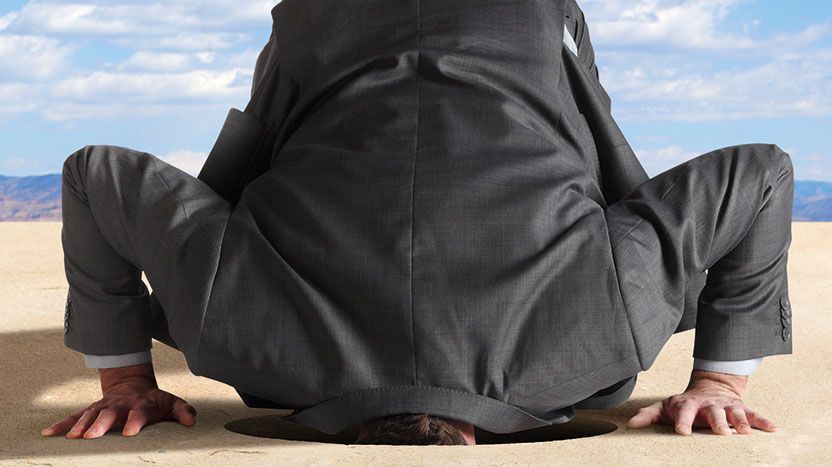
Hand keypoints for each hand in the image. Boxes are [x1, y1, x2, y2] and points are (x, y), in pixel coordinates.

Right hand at [41, 363, 196, 437]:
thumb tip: (192, 422)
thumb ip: (183, 412)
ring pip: (89, 415)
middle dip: (101, 424)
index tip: (130, 433)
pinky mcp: (90, 410)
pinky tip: (48, 433)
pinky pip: (73, 417)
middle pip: (110, 414)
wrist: (133, 385)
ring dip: (80, 425)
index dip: (136, 422)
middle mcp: (119, 405)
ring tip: (71, 437)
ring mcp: (103, 407)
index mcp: (141, 405)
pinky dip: (61, 424)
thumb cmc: (154, 400)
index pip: (139, 413)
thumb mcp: (172, 403)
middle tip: (92, 436)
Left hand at [627, 369, 777, 434]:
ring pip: (734, 413)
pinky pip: (754, 414)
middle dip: (717, 422)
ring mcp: (726, 406)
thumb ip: (649, 415)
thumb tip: (630, 424)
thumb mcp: (666, 406)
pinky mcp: (741, 408)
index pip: (684, 412)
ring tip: (744, 432)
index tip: (682, 432)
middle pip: (713, 413)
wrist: (711, 387)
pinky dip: (763, 421)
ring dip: (740, 422)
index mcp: (689, 405)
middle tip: (720, 433)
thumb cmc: (685, 403)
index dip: (682, 421)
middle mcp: (709, 405)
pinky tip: (772, 429)